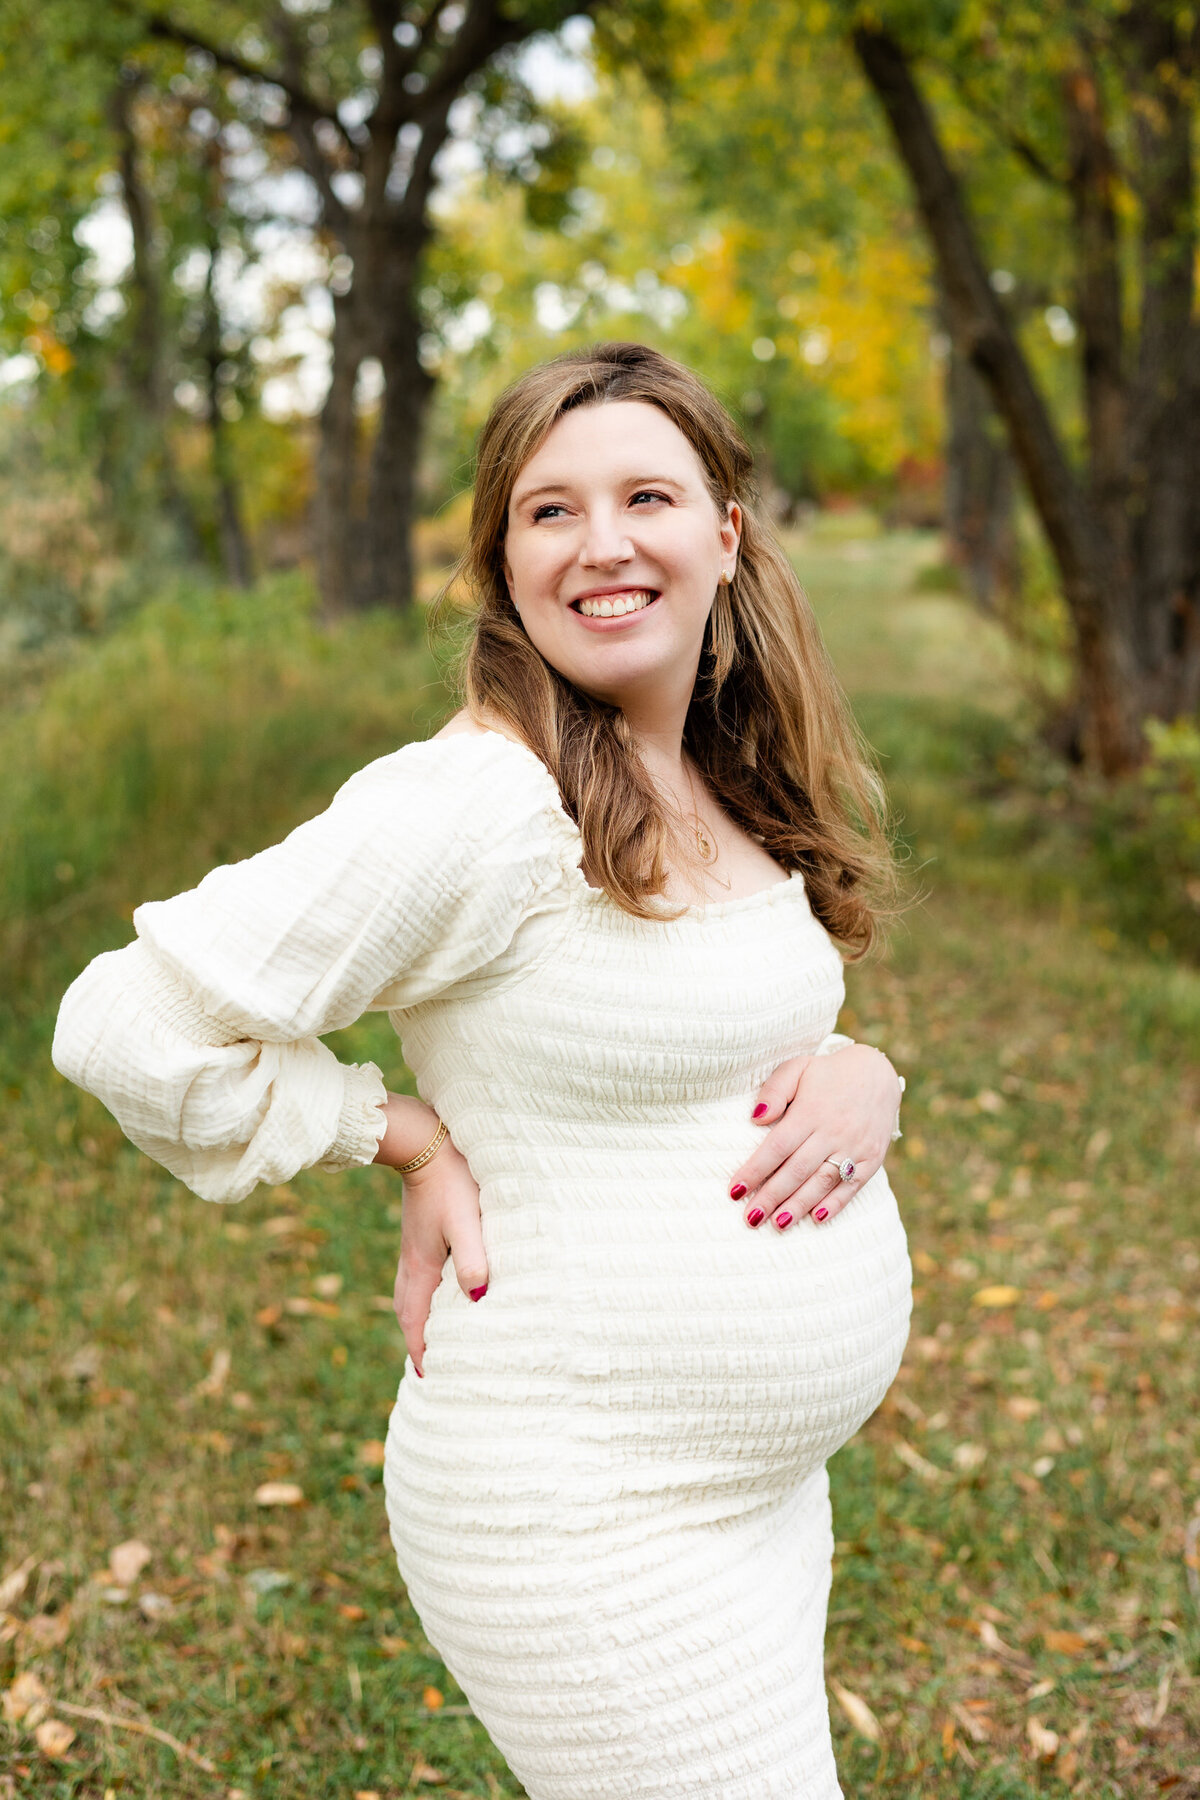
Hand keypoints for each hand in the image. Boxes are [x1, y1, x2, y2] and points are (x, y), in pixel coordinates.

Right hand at [386, 1121, 487, 1377]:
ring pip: (413, 1297)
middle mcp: (412, 1264)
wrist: (425, 1140)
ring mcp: (413, 1250)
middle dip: (420, 1342)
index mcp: (420, 1268)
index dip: (424, 1352)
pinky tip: (441, 1294)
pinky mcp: (420, 1235)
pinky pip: (419, 1279)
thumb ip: (472, 1259)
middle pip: (410, 1315)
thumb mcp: (465, 1222)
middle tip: (434, 1369)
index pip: (416, 1323)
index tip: (433, 1378)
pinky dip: (426, 1298)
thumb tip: (477, 1298)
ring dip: (422, 1320)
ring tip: (435, 1339)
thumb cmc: (451, 1181)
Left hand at [728, 1044, 900, 1232]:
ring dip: (799, 1205)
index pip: (777, 1147)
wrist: (877, 1073)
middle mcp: (833, 1132)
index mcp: (810, 1111)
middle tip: (750, 1218)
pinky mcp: (873, 1159)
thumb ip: (774, 1090)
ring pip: (823, 1182)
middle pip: (797, 1170)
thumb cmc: (827, 1074)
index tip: (735, 1190)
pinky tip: (817, 1219)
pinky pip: (853, 1186)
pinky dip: (836, 1204)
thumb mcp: (797, 1068)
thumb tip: (756, 1118)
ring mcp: (855, 1147)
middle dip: (772, 1197)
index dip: (755, 1170)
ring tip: (777, 1224)